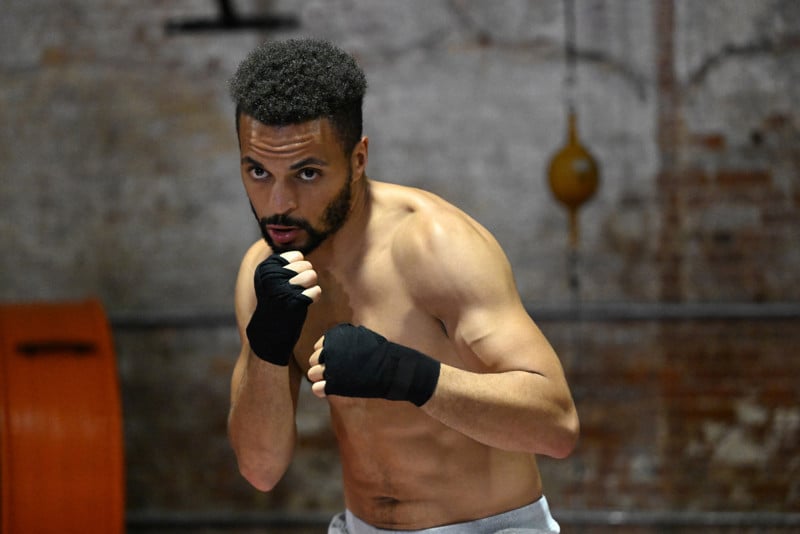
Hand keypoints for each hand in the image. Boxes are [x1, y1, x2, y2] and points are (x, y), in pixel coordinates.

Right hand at [246, 251, 319, 364]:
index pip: (297, 256)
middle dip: (306, 276)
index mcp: (266, 268)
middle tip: (295, 290)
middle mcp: (272, 276)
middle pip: (307, 265)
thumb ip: (284, 264)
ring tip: (300, 294)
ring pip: (312, 275)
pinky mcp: (294, 302)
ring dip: (310, 286)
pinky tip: (303, 303)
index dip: (298, 268)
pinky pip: (316, 291)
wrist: (268, 331)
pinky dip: (313, 297)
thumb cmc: (275, 301)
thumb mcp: (271, 279)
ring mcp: (283, 289)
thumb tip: (302, 254)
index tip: (287, 281)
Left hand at [307, 324, 439, 406]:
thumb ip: (345, 337)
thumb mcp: (361, 335)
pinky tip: (332, 389)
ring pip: (312, 373)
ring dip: (321, 377)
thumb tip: (334, 341)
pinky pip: (317, 388)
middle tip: (337, 370)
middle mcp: (329, 350)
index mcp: (335, 336)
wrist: (391, 368)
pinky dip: (323, 389)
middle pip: (313, 360)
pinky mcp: (334, 384)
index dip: (327, 353)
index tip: (337, 358)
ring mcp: (330, 368)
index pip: (319, 346)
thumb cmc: (380, 351)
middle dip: (322, 365)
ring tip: (335, 380)